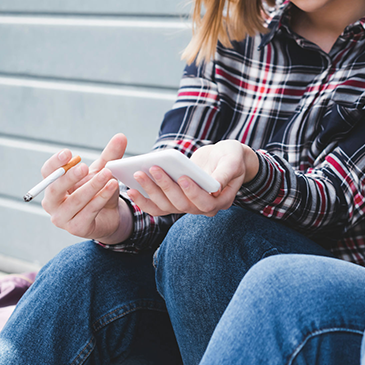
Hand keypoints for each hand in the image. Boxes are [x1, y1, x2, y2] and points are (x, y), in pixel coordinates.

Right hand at [41, 133, 132, 243]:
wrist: (108, 217)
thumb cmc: (98, 191)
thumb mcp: (103, 171)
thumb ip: (110, 155)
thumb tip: (121, 136)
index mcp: (53, 185)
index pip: (47, 172)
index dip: (56, 162)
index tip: (69, 153)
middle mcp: (52, 203)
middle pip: (55, 188)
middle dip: (70, 177)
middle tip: (85, 167)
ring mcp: (62, 218)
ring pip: (75, 201)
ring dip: (92, 187)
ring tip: (108, 174)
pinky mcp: (76, 228)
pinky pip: (89, 211)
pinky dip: (101, 198)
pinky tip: (112, 187)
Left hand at [127, 140, 257, 217]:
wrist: (224, 159)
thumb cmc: (231, 157)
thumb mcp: (233, 160)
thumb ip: (226, 172)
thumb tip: (216, 185)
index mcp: (220, 200)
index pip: (205, 202)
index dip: (193, 192)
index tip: (183, 177)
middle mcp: (204, 208)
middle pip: (182, 205)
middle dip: (166, 187)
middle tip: (153, 169)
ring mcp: (188, 206)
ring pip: (167, 206)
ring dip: (151, 192)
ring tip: (138, 174)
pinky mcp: (176, 201)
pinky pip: (158, 206)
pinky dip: (144, 200)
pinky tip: (131, 188)